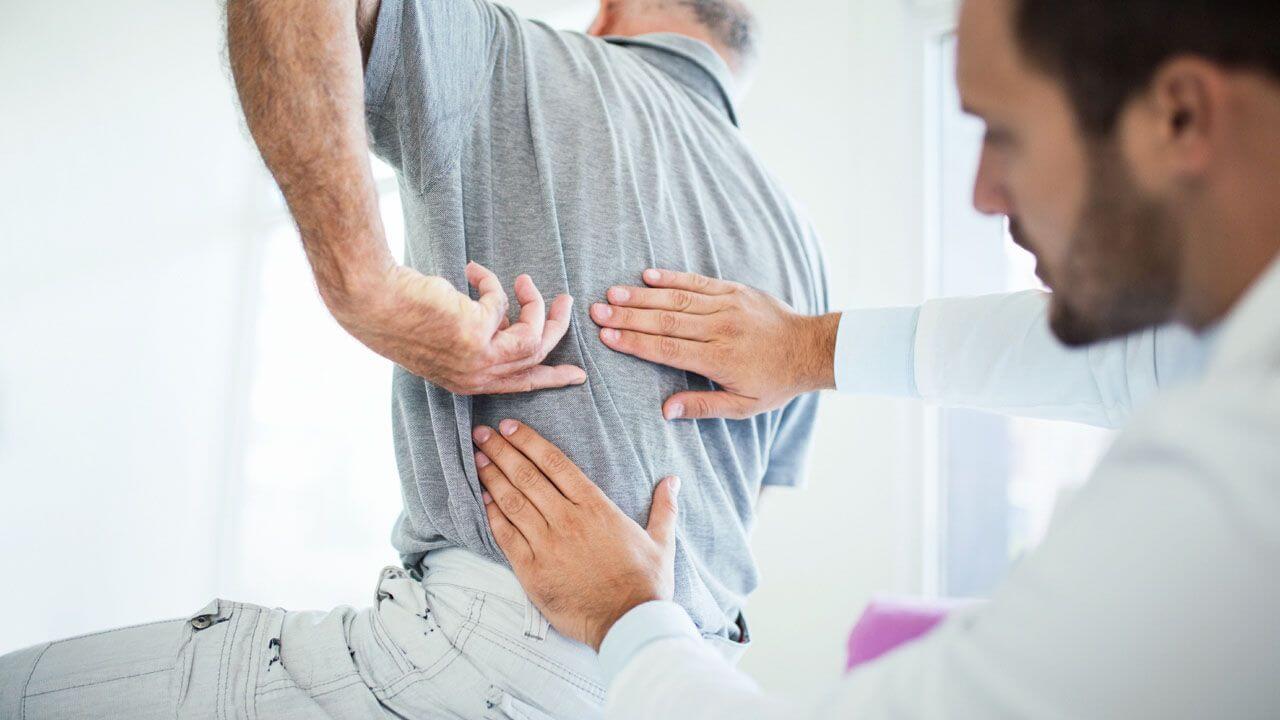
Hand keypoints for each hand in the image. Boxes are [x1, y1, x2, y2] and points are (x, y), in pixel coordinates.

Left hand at [328, 261, 585, 394]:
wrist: (375, 303)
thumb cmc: (403, 314)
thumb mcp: (450, 336)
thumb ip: (482, 335)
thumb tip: (507, 319)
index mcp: (469, 382)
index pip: (521, 385)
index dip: (552, 378)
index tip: (577, 375)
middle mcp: (476, 377)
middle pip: (537, 358)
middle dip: (557, 328)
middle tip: (566, 302)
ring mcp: (478, 358)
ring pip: (533, 335)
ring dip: (535, 303)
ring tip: (525, 279)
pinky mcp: (478, 333)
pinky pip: (502, 303)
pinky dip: (491, 283)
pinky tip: (471, 271)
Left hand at [471, 419, 679, 650]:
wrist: (628, 622)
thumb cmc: (646, 583)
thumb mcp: (661, 541)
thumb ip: (664, 507)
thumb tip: (673, 480)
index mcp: (595, 507)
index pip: (555, 463)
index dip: (529, 441)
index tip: (510, 427)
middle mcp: (567, 520)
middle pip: (527, 476)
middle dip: (501, 451)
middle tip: (482, 434)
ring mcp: (547, 544)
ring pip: (513, 502)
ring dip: (492, 477)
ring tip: (477, 458)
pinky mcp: (532, 570)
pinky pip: (506, 536)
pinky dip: (492, 515)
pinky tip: (482, 499)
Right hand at [590, 269, 839, 419]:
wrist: (811, 348)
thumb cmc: (775, 382)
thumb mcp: (743, 406)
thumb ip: (702, 407)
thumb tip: (664, 410)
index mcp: (719, 359)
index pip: (668, 349)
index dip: (635, 342)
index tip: (607, 337)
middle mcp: (720, 328)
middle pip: (665, 321)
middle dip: (628, 316)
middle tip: (596, 312)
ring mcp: (727, 305)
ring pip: (677, 298)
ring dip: (642, 295)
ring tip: (612, 293)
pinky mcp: (734, 290)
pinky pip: (698, 281)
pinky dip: (672, 277)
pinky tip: (647, 275)